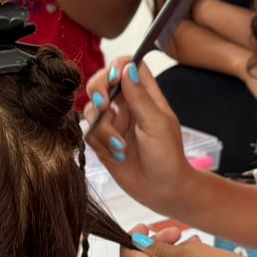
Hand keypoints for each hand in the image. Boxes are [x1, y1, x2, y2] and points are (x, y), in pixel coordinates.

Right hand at [84, 56, 201, 212]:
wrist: (162, 191)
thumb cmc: (168, 157)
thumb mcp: (157, 124)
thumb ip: (140, 97)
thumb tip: (127, 67)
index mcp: (145, 95)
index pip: (126, 65)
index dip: (115, 67)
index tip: (113, 80)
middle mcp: (127, 105)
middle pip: (101, 82)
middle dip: (97, 92)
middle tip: (103, 107)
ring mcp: (113, 122)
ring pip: (91, 110)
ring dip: (102, 128)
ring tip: (120, 147)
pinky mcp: (102, 141)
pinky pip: (88, 132)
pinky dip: (99, 143)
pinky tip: (116, 155)